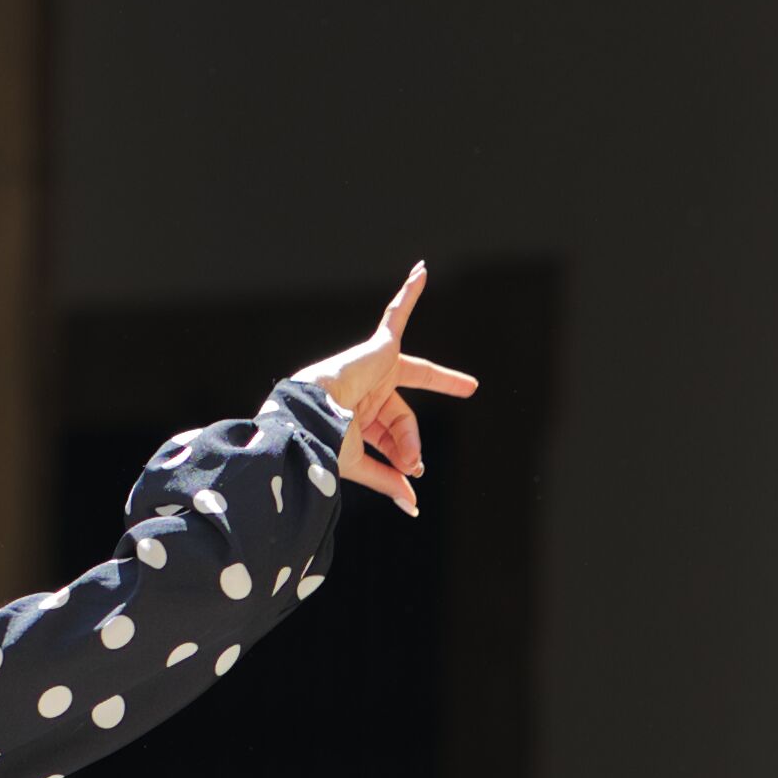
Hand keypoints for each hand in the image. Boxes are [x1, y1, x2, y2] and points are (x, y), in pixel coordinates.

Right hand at [293, 263, 475, 516]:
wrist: (307, 417)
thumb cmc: (322, 440)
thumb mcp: (359, 464)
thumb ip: (387, 479)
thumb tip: (411, 505)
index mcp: (356, 418)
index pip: (392, 437)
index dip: (405, 456)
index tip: (411, 474)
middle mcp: (365, 391)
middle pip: (403, 415)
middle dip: (415, 436)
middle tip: (425, 455)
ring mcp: (371, 367)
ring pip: (416, 374)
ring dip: (445, 380)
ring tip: (470, 388)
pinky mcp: (378, 347)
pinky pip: (395, 315)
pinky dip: (409, 294)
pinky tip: (422, 272)